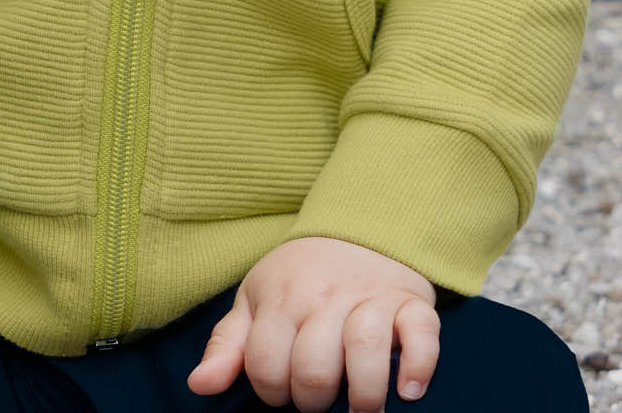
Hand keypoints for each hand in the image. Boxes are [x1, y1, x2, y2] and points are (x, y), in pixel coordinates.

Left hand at [186, 236, 438, 411]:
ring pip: (365, 347)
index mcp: (280, 298)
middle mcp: (325, 297)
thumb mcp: (255, 300)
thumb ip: (227, 346)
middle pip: (315, 367)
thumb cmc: (298, 277)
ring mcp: (370, 297)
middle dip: (314, 400)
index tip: (282, 390)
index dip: (271, 391)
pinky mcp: (411, 301)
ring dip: (363, 393)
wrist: (357, 227)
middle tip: (319, 399)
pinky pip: (422, 333)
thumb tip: (200, 386)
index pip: (265, 364)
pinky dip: (418, 364)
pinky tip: (409, 390)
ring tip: (361, 410)